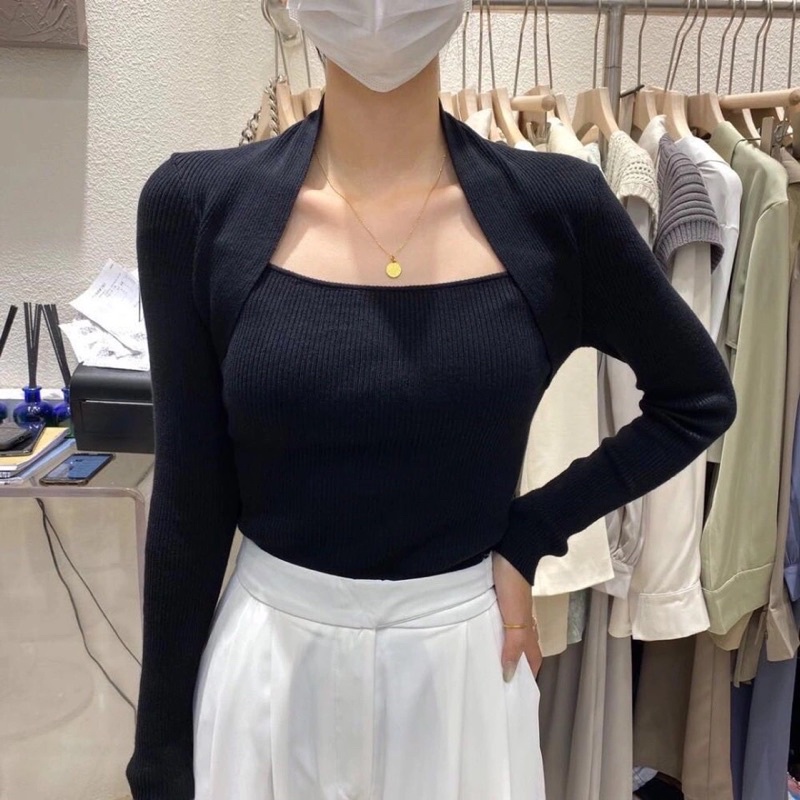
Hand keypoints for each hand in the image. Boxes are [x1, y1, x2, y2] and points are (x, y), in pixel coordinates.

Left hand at [492, 551, 541, 682]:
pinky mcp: (496, 597)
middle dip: (512, 663)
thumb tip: (510, 675)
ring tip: (483, 661)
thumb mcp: (515, 619)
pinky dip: (489, 630)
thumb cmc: (513, 587)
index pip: (533, 658)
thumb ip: (514, 645)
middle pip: (519, 647)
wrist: (509, 553)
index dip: (529, 673)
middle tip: (495, 681)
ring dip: (498, 647)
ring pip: (506, 633)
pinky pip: (494, 620)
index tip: (518, 692)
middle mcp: (520, 621)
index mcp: (528, 628)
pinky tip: (478, 632)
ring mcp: (508, 609)